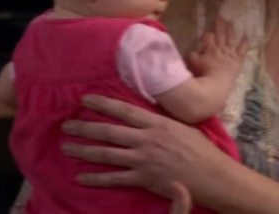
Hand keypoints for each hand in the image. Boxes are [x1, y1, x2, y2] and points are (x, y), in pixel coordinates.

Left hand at [60, 94, 278, 212]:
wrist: (211, 175)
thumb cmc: (201, 149)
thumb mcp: (183, 127)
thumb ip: (162, 122)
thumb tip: (147, 115)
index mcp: (157, 124)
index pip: (124, 110)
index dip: (103, 104)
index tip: (85, 99)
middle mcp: (147, 140)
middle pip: (109, 132)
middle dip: (85, 127)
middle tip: (66, 125)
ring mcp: (143, 160)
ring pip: (107, 154)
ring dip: (84, 150)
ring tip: (66, 147)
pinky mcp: (143, 179)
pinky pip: (114, 179)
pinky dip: (96, 178)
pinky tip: (81, 177)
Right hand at [187, 16, 247, 78]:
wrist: (217, 84)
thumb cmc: (203, 75)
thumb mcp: (193, 64)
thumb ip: (192, 56)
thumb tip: (192, 51)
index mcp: (210, 49)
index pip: (208, 37)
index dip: (207, 34)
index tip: (207, 33)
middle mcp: (221, 49)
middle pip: (220, 34)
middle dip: (220, 25)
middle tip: (221, 16)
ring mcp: (230, 54)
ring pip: (231, 39)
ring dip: (231, 30)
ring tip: (231, 23)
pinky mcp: (238, 60)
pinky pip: (243, 50)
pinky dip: (245, 43)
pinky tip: (246, 36)